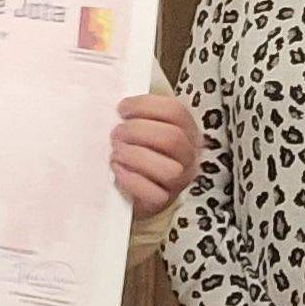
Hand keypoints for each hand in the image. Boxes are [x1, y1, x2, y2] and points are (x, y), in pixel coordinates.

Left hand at [111, 93, 200, 215]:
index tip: (121, 109)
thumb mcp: (142, 128)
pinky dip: (131, 180)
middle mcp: (189, 154)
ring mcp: (180, 179)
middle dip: (137, 132)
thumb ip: (136, 114)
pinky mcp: (164, 200)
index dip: (144, 106)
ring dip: (135, 157)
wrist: (135, 189)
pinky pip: (153, 193)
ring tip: (116, 152)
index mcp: (187, 129)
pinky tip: (117, 170)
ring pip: (168, 169)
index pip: (174, 111)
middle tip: (115, 134)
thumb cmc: (138, 151)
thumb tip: (117, 105)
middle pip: (171, 138)